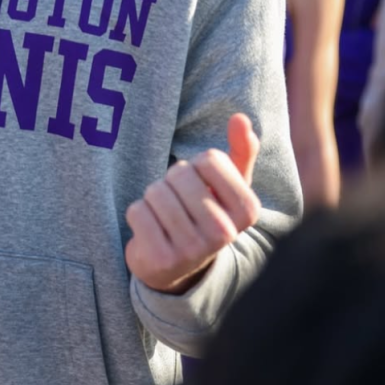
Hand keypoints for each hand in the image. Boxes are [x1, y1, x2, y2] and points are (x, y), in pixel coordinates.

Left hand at [125, 113, 260, 293]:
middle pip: (180, 174)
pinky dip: (138, 214)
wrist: (178, 266)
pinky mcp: (161, 260)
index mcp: (248, 210)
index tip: (201, 186)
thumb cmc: (205, 213)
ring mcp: (193, 250)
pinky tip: (151, 230)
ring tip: (165, 216)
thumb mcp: (230, 185)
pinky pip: (137, 211)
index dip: (197, 166)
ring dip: (154, 197)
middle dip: (172, 181)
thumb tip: (240, 118)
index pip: (210, 159)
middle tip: (179, 203)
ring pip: (156, 191)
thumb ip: (241, 150)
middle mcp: (225, 234)